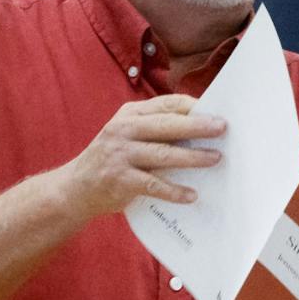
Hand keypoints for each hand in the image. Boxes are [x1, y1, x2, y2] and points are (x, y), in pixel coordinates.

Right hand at [58, 96, 224, 219]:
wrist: (76, 188)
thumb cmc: (114, 159)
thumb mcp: (129, 134)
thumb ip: (156, 128)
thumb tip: (201, 127)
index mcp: (130, 114)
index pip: (166, 104)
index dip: (193, 106)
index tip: (218, 110)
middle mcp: (124, 130)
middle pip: (167, 125)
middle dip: (197, 126)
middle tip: (222, 128)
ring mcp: (120, 154)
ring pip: (162, 154)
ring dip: (192, 157)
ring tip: (215, 158)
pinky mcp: (120, 180)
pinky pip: (153, 185)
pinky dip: (173, 191)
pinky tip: (192, 195)